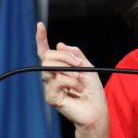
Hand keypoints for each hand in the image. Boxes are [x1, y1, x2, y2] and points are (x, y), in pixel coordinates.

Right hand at [35, 22, 108, 137]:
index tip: (39, 26)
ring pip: (50, 66)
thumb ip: (76, 55)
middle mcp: (52, 77)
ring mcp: (50, 87)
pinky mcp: (51, 97)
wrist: (97, 112)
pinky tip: (78, 90)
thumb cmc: (93, 93)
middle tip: (79, 65)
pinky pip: (57, 81)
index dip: (41, 39)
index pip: (46, 52)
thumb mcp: (88, 68)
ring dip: (70, 70)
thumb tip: (61, 44)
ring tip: (80, 80)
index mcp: (60, 69)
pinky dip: (71, 82)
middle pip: (47, 56)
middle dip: (65, 57)